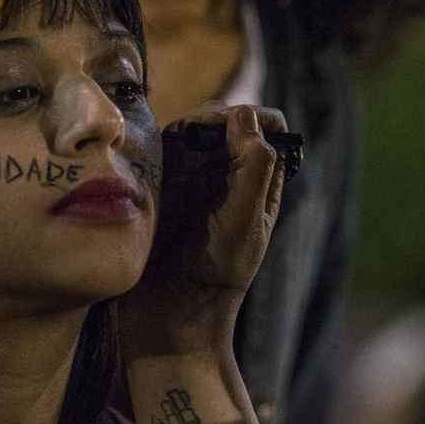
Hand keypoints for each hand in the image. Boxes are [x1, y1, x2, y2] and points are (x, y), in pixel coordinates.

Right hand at [117, 103, 286, 357]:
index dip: (258, 119)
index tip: (244, 126)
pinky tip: (161, 153)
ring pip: (191, 130)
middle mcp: (225, 173)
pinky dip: (162, 142)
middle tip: (204, 133)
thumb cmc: (217, 270)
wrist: (170, 310)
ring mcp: (189, 175)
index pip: (266, 129)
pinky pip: (160, 148)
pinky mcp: (158, 183)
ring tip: (182, 145)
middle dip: (218, 118)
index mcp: (257, 180)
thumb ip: (254, 166)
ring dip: (189, 128)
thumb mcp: (247, 219)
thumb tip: (245, 113)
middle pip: (226, 121)